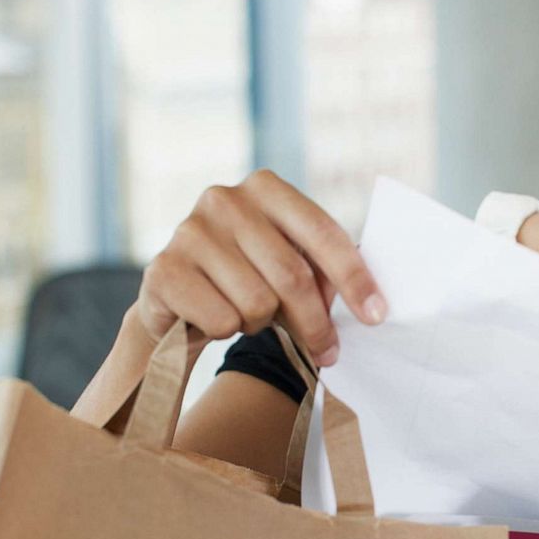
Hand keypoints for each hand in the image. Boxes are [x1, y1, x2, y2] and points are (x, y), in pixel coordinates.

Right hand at [137, 170, 387, 366]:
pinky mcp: (162, 268)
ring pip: (257, 302)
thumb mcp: (288, 265)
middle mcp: (224, 199)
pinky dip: (226, 330)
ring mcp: (189, 230)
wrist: (176, 301)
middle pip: (292, 275)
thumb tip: (368, 305)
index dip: (354, 278)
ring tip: (248, 315)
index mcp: (266, 187)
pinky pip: (221, 319)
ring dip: (260, 323)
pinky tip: (215, 317)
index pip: (323, 232)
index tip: (376, 316)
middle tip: (327, 351)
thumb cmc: (246, 278)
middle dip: (316, 322)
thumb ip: (322, 273)